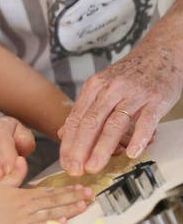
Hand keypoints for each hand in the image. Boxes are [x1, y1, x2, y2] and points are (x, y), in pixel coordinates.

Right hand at [0, 161, 92, 223]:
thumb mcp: (0, 184)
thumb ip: (14, 174)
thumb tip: (23, 160)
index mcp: (23, 195)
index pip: (50, 192)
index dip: (67, 190)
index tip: (82, 188)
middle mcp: (25, 206)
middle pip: (53, 201)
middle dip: (73, 198)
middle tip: (90, 195)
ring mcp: (22, 220)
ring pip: (48, 214)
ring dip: (67, 210)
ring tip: (82, 206)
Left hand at [59, 42, 182, 175]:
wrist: (160, 53)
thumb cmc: (131, 74)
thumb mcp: (103, 86)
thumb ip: (84, 109)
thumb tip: (63, 132)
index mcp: (95, 86)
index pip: (76, 118)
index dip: (69, 143)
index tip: (65, 162)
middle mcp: (111, 89)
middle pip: (91, 122)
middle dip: (80, 148)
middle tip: (74, 169)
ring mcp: (134, 94)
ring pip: (114, 123)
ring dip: (102, 148)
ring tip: (94, 166)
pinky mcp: (155, 99)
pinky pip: (146, 121)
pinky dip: (138, 138)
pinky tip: (131, 153)